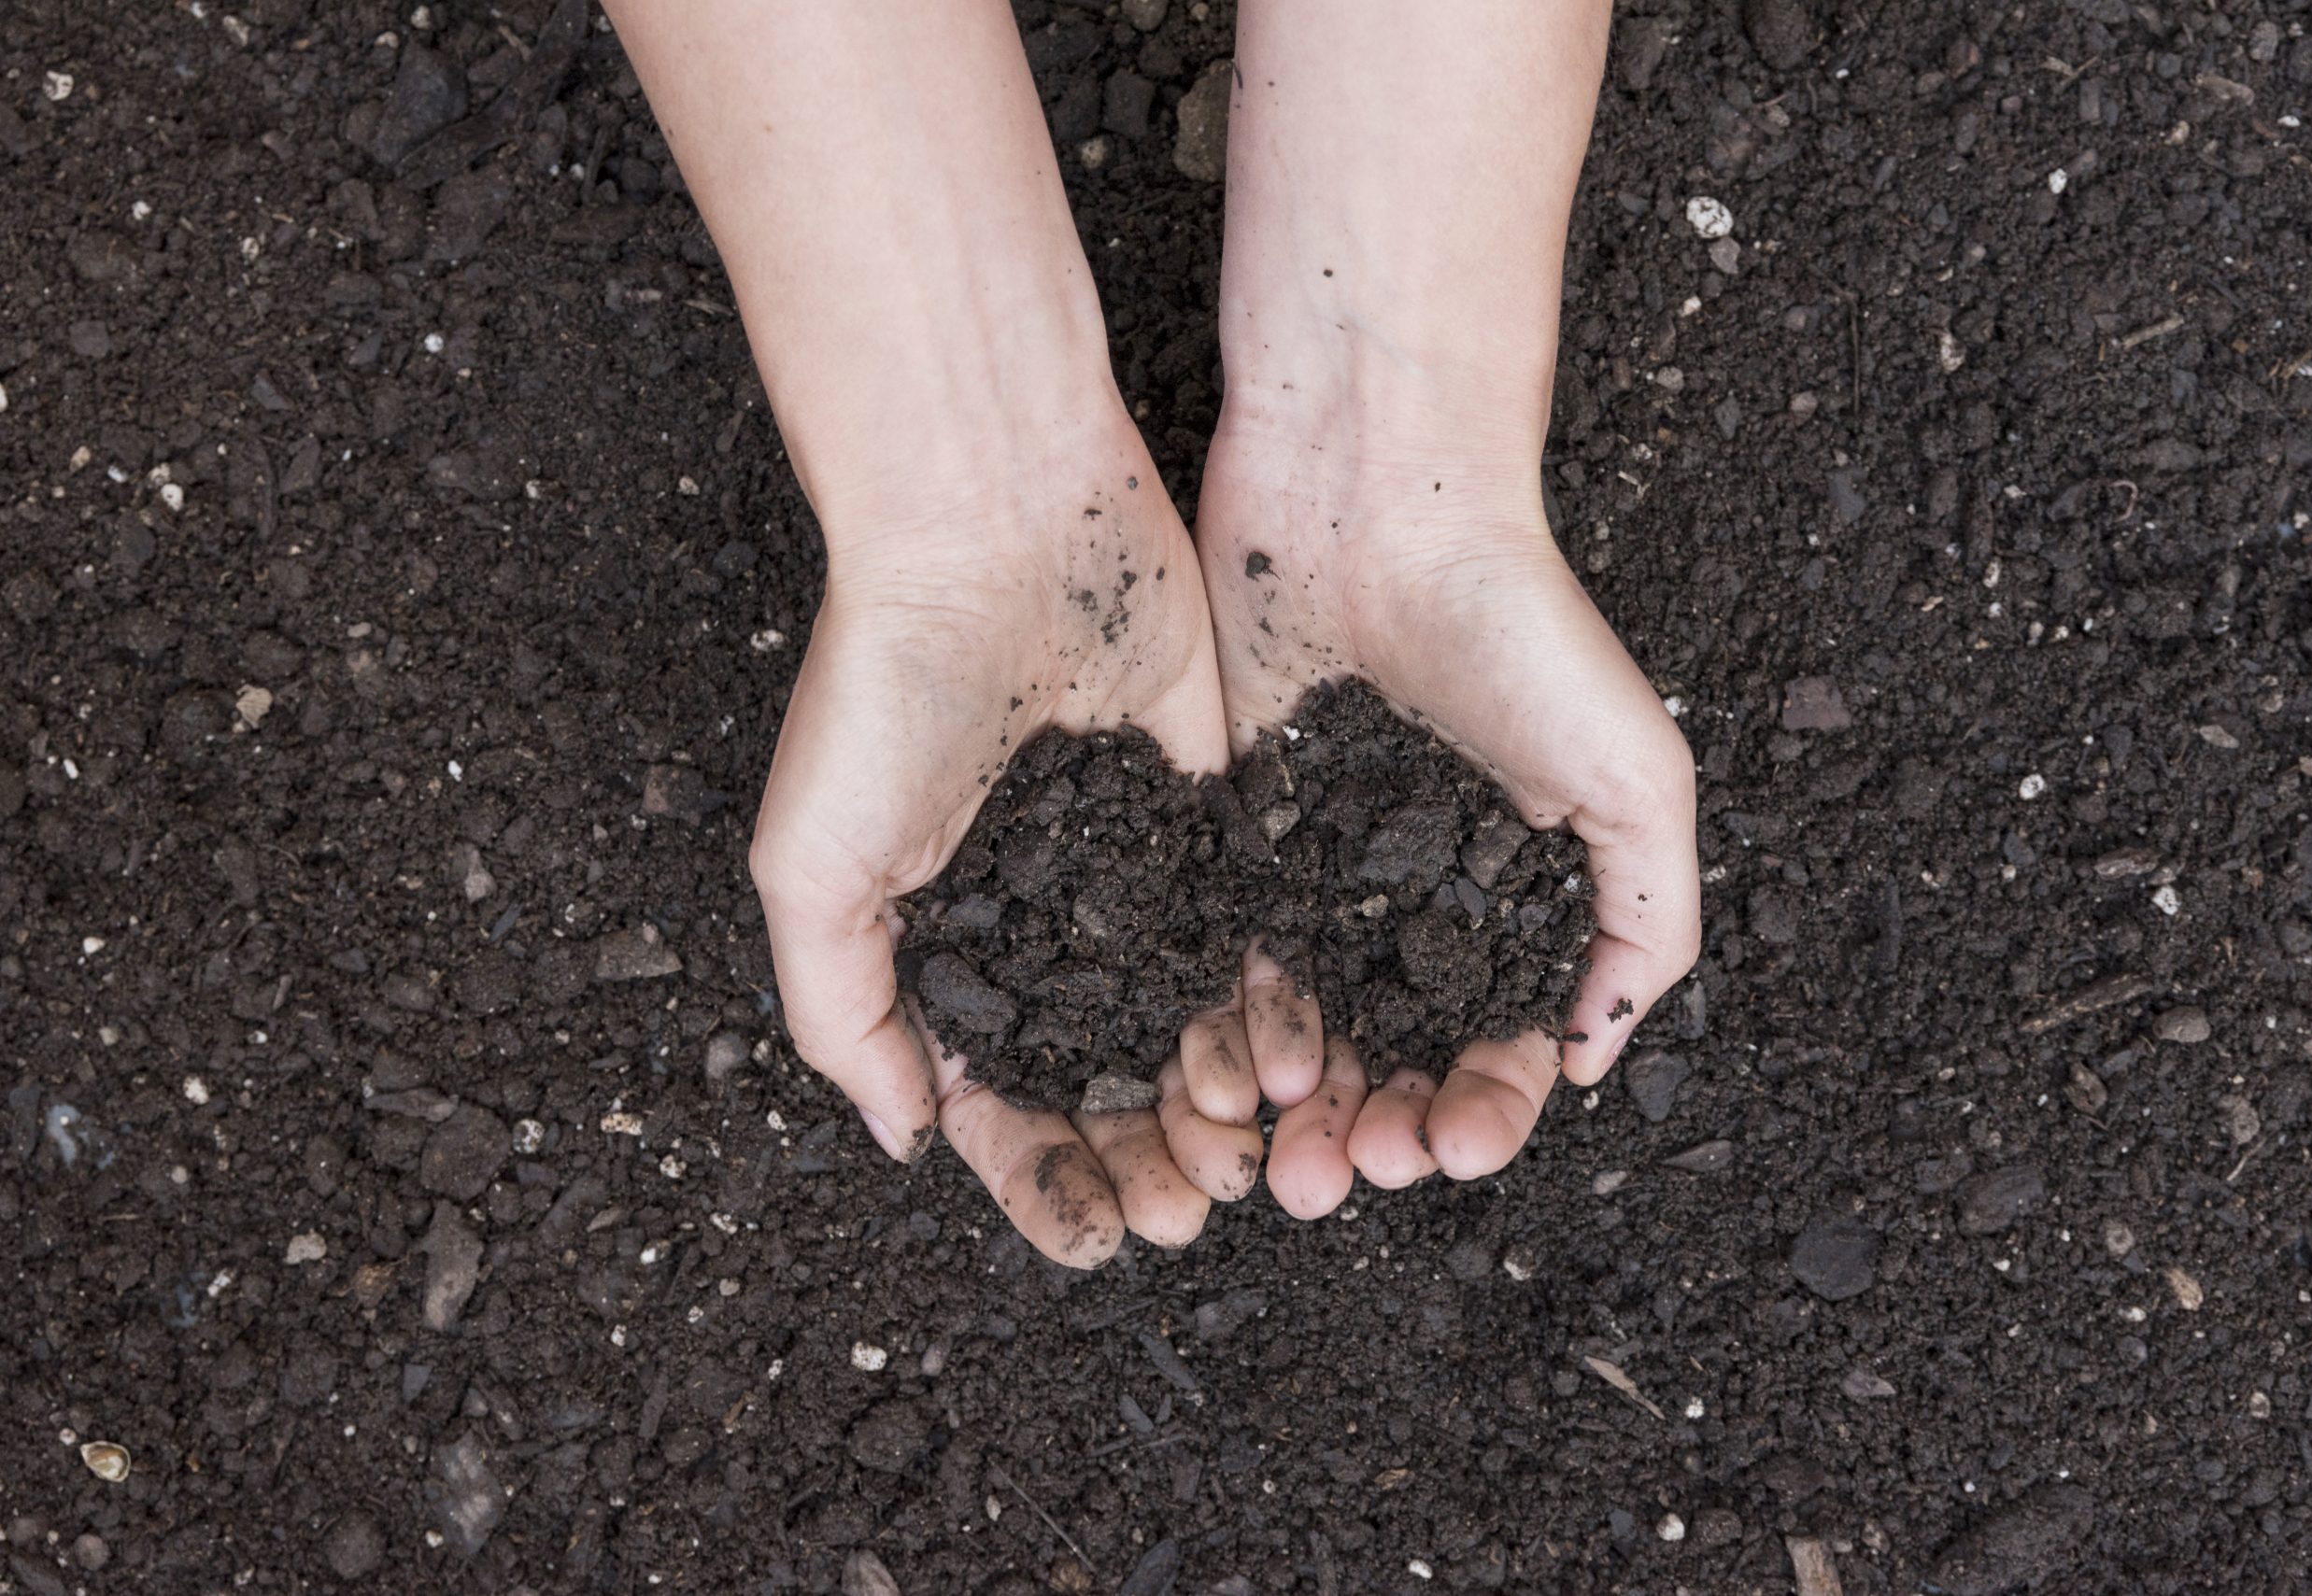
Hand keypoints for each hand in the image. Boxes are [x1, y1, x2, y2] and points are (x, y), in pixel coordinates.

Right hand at [748, 414, 1263, 1265]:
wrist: (997, 531)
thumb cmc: (881, 691)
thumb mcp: (810, 867)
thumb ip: (841, 1012)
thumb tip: (905, 1136)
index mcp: (947, 947)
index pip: (998, 1101)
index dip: (1041, 1179)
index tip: (1091, 1237)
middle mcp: (1045, 923)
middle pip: (1105, 1082)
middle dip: (1143, 1160)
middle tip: (1186, 1209)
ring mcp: (1135, 874)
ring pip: (1186, 1028)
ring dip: (1212, 1110)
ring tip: (1242, 1158)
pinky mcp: (1217, 819)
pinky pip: (1251, 939)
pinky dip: (1268, 1014)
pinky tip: (1289, 1072)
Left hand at [1196, 423, 1701, 1194]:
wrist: (1375, 507)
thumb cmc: (1523, 629)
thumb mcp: (1637, 777)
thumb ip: (1646, 922)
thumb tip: (1598, 1054)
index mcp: (1515, 896)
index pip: (1502, 1044)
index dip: (1487, 1111)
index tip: (1457, 1145)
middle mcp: (1418, 899)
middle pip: (1398, 1058)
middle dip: (1384, 1132)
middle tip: (1359, 1170)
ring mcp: (1323, 874)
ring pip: (1310, 1033)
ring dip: (1305, 1114)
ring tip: (1290, 1163)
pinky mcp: (1236, 838)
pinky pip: (1231, 963)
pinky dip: (1235, 1035)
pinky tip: (1234, 1083)